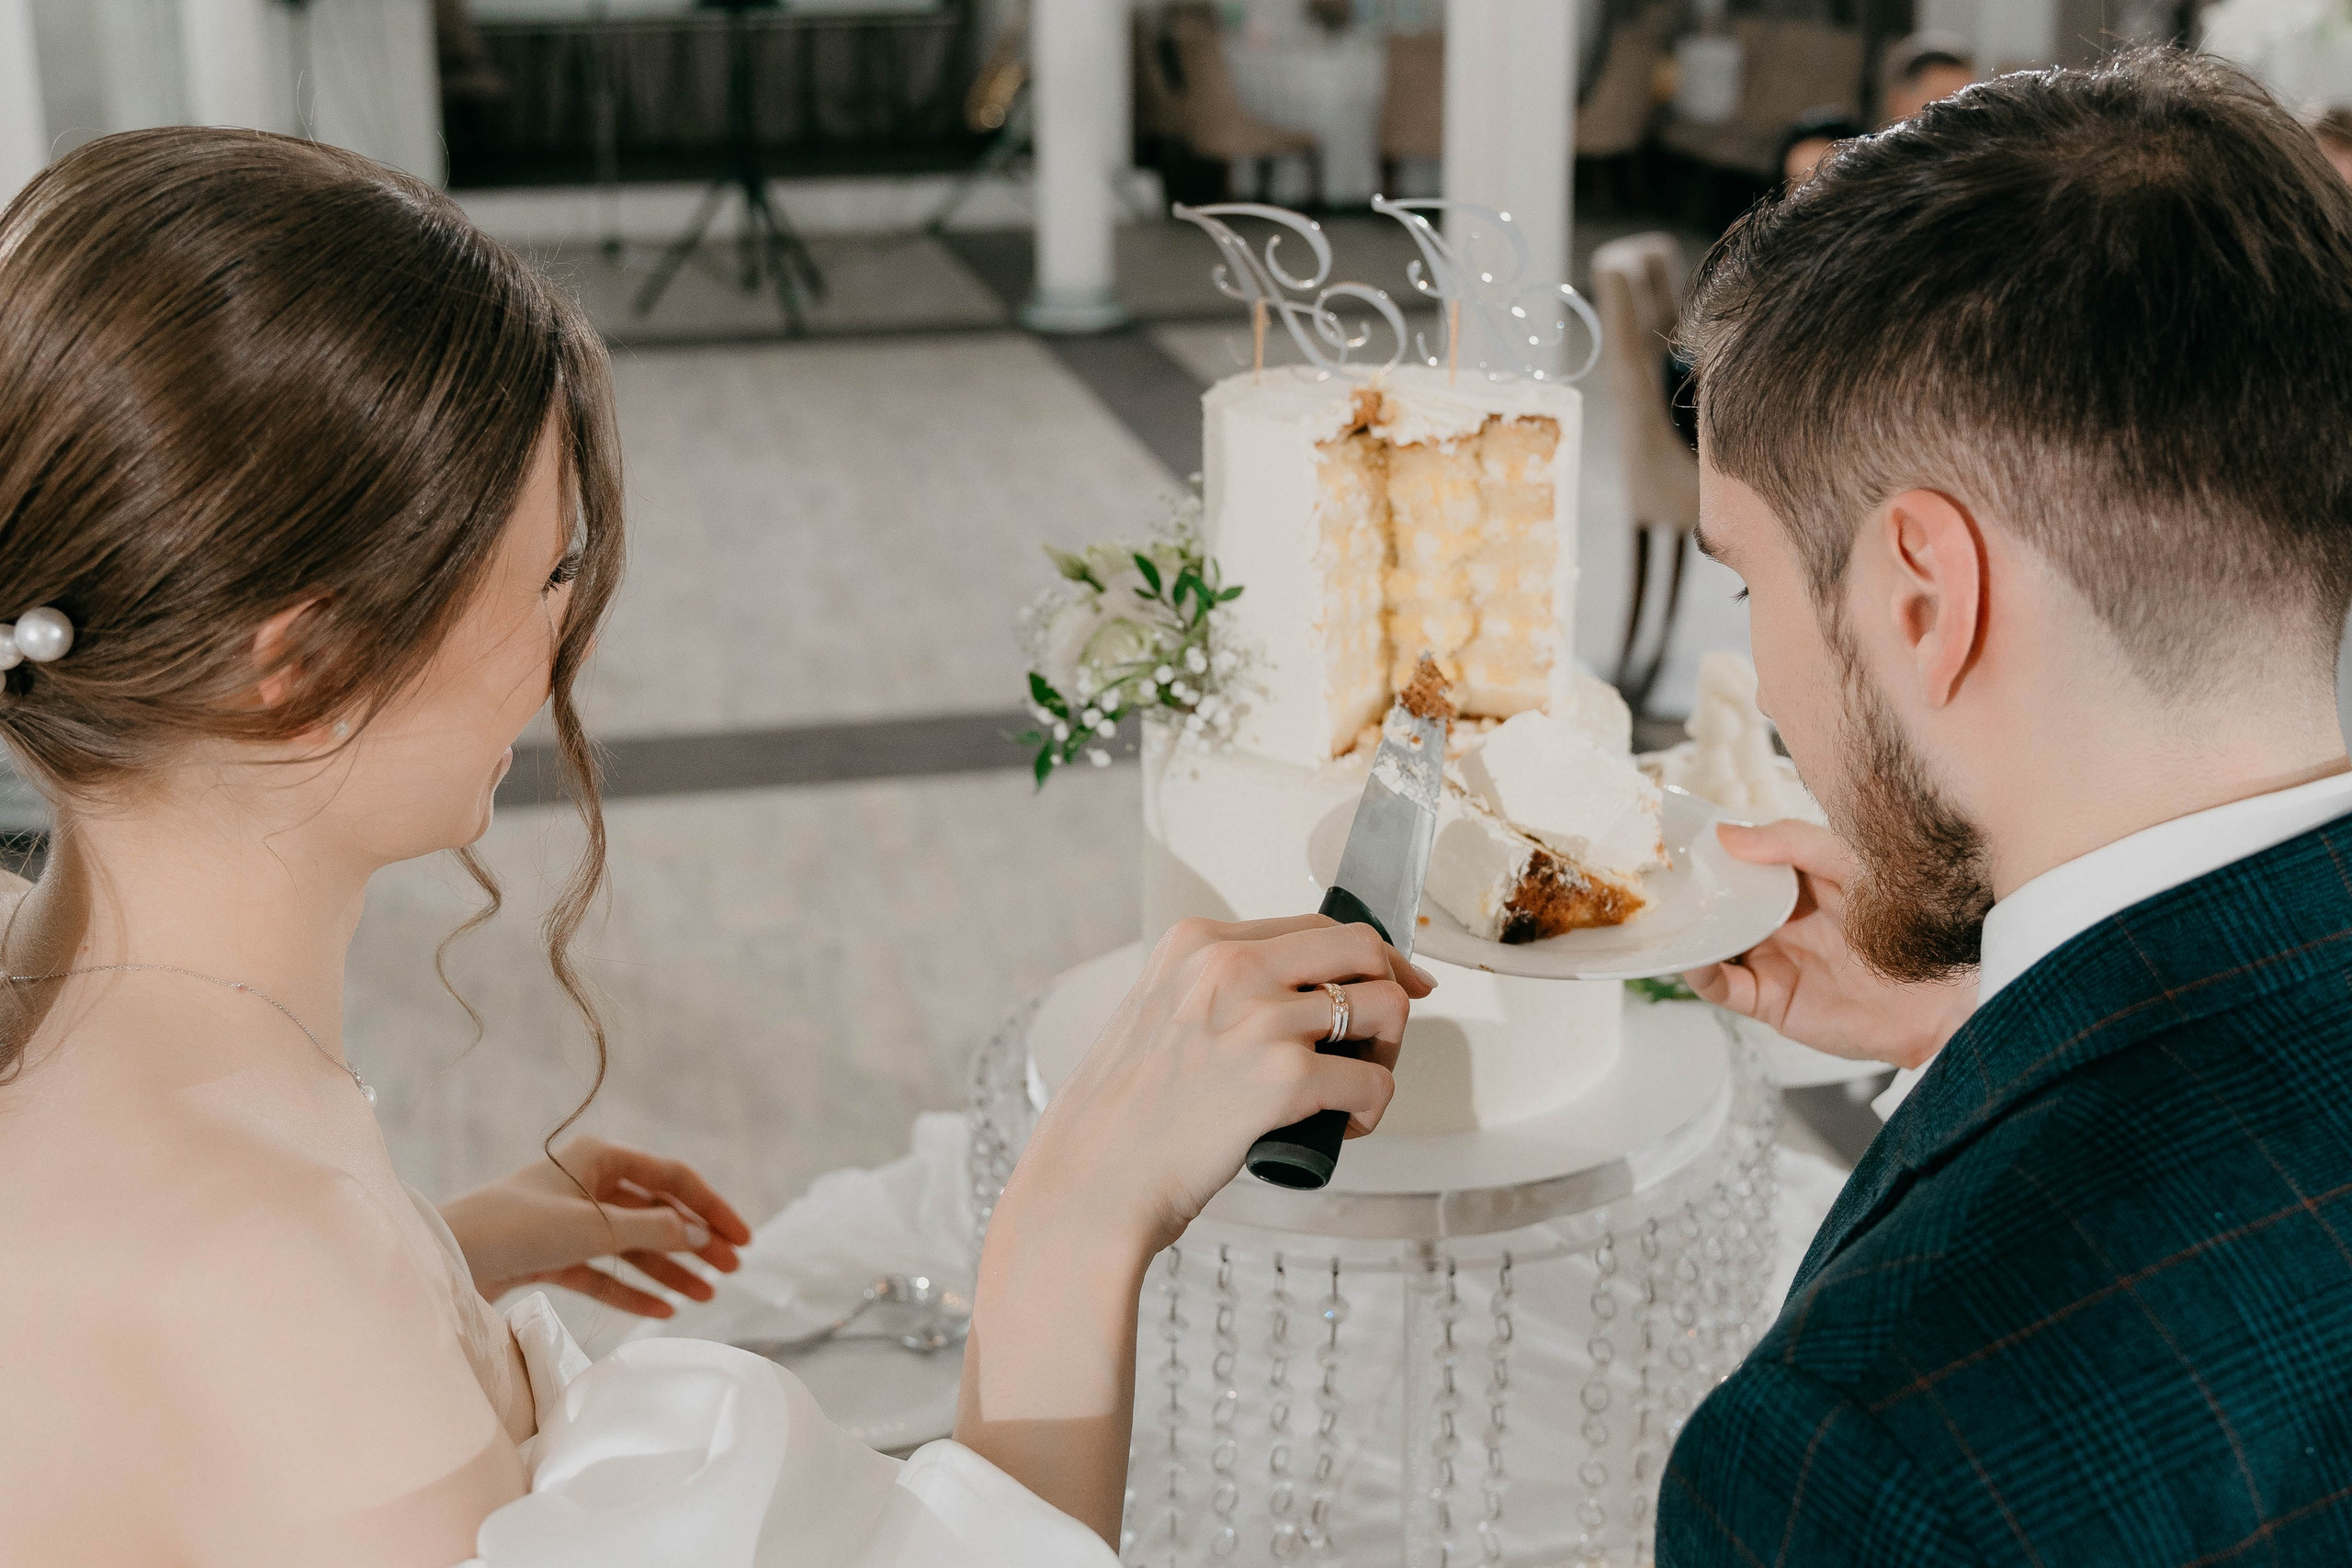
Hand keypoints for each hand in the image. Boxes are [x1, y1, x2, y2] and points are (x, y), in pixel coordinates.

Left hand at [438, 1136, 753, 1316]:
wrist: (448, 1257)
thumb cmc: (519, 1227)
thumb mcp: (595, 1227)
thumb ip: (654, 1231)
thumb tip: (700, 1234)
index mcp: (600, 1157)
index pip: (673, 1178)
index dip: (711, 1208)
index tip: (742, 1240)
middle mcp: (588, 1183)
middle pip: (656, 1212)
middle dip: (695, 1242)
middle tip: (730, 1271)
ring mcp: (570, 1220)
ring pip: (634, 1245)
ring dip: (670, 1271)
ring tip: (706, 1297)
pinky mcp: (552, 1254)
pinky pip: (604, 1272)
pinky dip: (632, 1290)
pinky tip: (663, 1311)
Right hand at [1010, 914, 1433, 1257]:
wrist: (1090, 1180)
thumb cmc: (1122, 1115)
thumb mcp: (1160, 1012)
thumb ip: (1215, 990)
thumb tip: (1294, 996)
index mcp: (1199, 941)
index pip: (1316, 927)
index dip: (1365, 961)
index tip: (1391, 984)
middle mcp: (1232, 964)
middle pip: (1363, 948)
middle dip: (1391, 993)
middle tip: (1379, 1043)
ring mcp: (1260, 1018)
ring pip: (1385, 1009)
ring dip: (1385, 1056)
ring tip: (1350, 1092)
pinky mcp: (1284, 1078)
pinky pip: (1374, 1082)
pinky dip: (1372, 1109)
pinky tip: (1343, 1127)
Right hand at [1683, 820, 1974, 1069]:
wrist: (1943, 997)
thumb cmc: (1910, 924)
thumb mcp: (1849, 863)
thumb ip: (1792, 843)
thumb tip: (1727, 834)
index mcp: (1796, 884)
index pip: (1740, 864)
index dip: (1709, 853)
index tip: (1677, 837)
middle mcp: (1777, 922)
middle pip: (1717, 905)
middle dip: (1687, 891)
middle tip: (1654, 874)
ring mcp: (1770, 960)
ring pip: (1710, 943)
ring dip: (1686, 930)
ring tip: (1661, 912)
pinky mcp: (1769, 999)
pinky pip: (1720, 985)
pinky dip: (1698, 970)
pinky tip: (1692, 953)